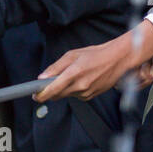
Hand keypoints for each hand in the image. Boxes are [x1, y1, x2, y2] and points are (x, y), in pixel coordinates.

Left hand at [35, 24, 152, 102]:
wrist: (118, 59)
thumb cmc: (95, 54)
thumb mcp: (72, 55)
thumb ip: (56, 67)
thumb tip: (42, 77)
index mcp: (74, 73)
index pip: (53, 89)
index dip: (41, 94)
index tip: (34, 95)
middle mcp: (80, 86)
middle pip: (57, 95)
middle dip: (49, 92)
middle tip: (45, 85)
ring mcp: (87, 93)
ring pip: (66, 95)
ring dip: (63, 89)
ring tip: (71, 76)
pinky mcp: (91, 96)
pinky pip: (76, 96)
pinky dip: (73, 90)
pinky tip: (80, 80)